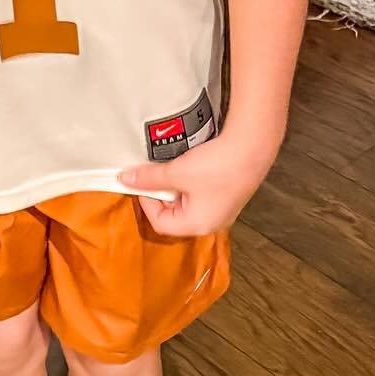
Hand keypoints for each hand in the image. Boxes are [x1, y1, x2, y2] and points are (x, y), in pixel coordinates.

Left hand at [119, 132, 271, 235]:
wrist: (251, 150)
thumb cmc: (216, 167)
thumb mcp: (176, 172)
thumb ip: (149, 178)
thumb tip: (124, 179)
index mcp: (197, 225)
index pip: (160, 223)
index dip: (146, 202)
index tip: (142, 181)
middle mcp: (210, 224)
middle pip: (173, 216)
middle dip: (161, 194)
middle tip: (157, 173)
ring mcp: (220, 211)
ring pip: (186, 204)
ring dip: (175, 187)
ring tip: (173, 168)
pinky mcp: (226, 197)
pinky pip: (199, 196)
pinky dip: (188, 183)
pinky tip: (189, 166)